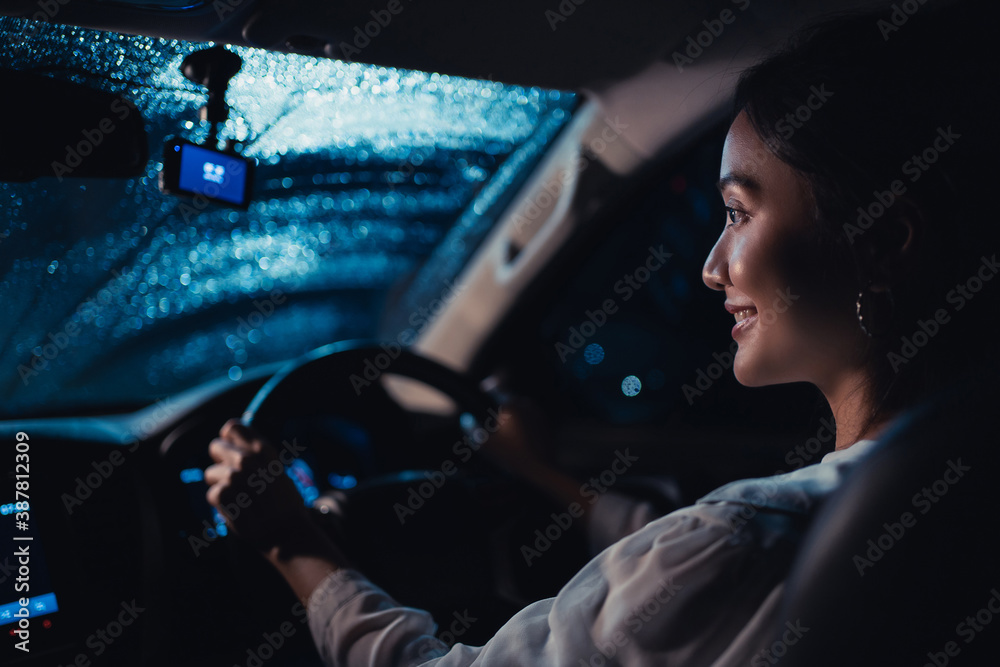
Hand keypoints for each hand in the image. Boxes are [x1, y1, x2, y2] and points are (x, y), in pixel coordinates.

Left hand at [204, 419, 316, 553]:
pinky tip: (237, 508)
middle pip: (216, 446)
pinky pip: (212, 493)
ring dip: (221, 485)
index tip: (232, 448)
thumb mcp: (278, 470)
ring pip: (211, 473)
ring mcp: (232, 476)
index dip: (229, 439)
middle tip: (234, 477)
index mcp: (263, 449)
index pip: (232, 427)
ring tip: (240, 498)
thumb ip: (257, 456)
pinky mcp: (222, 494)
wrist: (285, 531)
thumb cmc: (285, 503)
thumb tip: (236, 445)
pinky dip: (221, 504)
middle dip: (221, 461)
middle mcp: (246, 459)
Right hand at [477, 398, 588, 510]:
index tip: (484, 388)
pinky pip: (531, 416)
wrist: (539, 468)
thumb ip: (472, 430)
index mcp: (510, 406)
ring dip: (514, 412)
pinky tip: (519, 435)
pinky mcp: (546, 423)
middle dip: (502, 405)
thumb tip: (465, 418)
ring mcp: (538, 413)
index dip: (489, 388)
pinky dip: (525, 421)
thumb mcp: (486, 445)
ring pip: (521, 407)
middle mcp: (525, 404)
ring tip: (507, 427)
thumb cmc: (511, 456)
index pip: (497, 389)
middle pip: (509, 398)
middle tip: (495, 418)